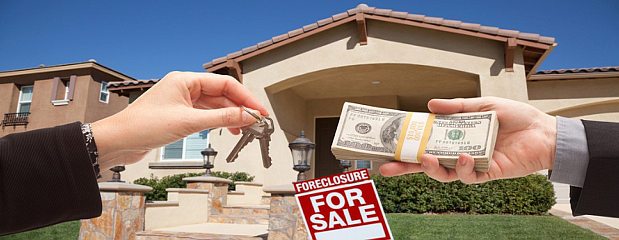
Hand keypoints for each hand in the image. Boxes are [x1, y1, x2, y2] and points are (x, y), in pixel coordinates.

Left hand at [91, 71, 267, 171]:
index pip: (224, 84)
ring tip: (244, 130)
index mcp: (185, 80)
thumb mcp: (189, 122)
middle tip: (256, 122)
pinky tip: (227, 130)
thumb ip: (222, 118)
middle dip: (240, 108)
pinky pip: (205, 115)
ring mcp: (182, 102)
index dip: (245, 97)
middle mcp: (184, 88)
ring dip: (230, 117)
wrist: (118, 141)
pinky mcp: (179, 115)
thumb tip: (247, 116)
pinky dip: (218, 123)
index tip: (259, 111)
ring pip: (214, 106)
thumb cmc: (143, 126)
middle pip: (221, 95)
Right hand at [380, 97, 556, 183]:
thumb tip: (429, 105)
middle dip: (405, 167)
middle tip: (386, 168)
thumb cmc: (516, 117)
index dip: (406, 145)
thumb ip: (457, 107)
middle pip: (426, 163)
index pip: (425, 142)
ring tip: (425, 157)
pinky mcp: (486, 174)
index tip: (387, 144)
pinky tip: (465, 157)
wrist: (545, 131)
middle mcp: (459, 152)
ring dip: (431, 168)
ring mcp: (471, 164)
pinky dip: (463, 168)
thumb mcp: (483, 106)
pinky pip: (468, 176)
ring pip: (443, 173)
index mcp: (455, 136)